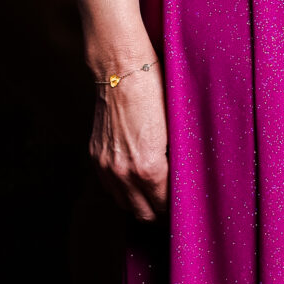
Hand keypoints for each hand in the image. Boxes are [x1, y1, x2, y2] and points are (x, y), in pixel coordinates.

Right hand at [89, 61, 168, 220]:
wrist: (121, 69)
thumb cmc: (154, 92)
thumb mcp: (176, 129)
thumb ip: (177, 160)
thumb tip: (184, 179)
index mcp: (149, 167)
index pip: (165, 206)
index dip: (178, 209)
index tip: (186, 207)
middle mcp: (124, 172)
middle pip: (143, 214)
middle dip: (160, 213)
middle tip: (174, 207)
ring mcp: (107, 166)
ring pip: (124, 205)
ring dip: (140, 204)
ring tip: (156, 197)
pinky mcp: (96, 157)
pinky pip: (110, 188)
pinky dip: (124, 190)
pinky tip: (137, 182)